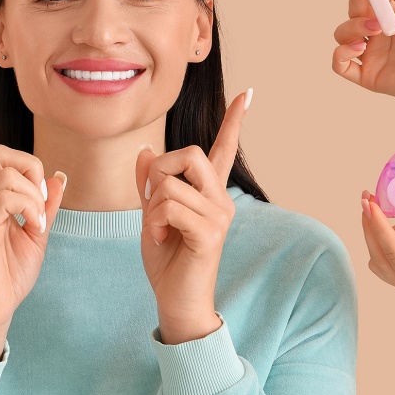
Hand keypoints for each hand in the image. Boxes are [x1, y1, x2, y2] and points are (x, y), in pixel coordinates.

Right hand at [0, 91, 65, 360]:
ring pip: (6, 174)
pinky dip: (29, 208)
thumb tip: (58, 177)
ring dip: (33, 195)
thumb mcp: (36, 234)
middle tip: (41, 202)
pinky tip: (32, 229)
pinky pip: (6, 196)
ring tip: (36, 224)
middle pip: (2, 153)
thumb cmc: (9, 275)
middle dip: (31, 167)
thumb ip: (45, 205)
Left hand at [136, 90, 250, 343]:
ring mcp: (220, 215)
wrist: (176, 300)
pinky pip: (169, 206)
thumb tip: (146, 150)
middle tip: (152, 202)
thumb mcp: (152, 215)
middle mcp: (222, 199)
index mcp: (210, 193)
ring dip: (152, 206)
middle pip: (189, 153)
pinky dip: (155, 222)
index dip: (234, 120)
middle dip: (159, 172)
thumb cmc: (167, 261)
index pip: (224, 149)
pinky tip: (162, 239)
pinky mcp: (211, 232)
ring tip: (159, 230)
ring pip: (171, 183)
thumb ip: (150, 184)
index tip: (248, 93)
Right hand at [331, 0, 394, 108]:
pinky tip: (360, 46)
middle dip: (355, 2)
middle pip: (352, 13)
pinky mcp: (368, 76)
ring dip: (352, 26)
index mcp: (393, 15)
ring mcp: (372, 55)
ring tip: (376, 29)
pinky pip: (340, 64)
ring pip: (343, 35)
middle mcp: (379, 34)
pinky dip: (341, 53)